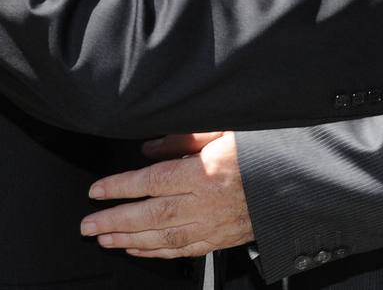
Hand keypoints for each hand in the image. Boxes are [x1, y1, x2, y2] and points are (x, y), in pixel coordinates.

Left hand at [81, 131, 252, 256]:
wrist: (294, 178)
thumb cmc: (261, 151)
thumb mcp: (223, 129)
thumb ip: (183, 138)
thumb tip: (149, 148)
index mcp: (205, 171)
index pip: (152, 181)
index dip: (120, 188)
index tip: (97, 191)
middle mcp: (206, 202)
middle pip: (151, 215)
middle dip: (115, 221)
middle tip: (88, 225)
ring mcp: (214, 224)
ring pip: (164, 238)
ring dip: (129, 240)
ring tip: (104, 238)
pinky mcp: (221, 238)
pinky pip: (184, 250)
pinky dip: (157, 253)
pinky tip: (138, 249)